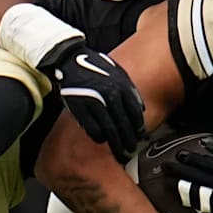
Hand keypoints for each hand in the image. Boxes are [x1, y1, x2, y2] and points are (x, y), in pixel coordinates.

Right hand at [52, 44, 144, 161]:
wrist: (71, 60)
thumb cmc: (96, 67)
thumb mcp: (117, 73)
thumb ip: (130, 90)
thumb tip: (141, 108)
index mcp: (122, 86)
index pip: (135, 113)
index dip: (138, 127)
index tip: (140, 135)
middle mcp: (110, 96)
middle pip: (124, 125)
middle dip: (129, 140)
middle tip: (131, 148)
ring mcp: (95, 103)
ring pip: (110, 131)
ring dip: (116, 144)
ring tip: (120, 152)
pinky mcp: (80, 109)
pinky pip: (93, 129)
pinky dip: (99, 138)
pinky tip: (102, 141)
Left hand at [161, 136, 212, 212]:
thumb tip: (205, 143)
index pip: (208, 164)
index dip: (192, 160)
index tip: (178, 155)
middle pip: (201, 181)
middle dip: (181, 174)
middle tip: (165, 168)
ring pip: (204, 197)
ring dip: (185, 191)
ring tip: (172, 185)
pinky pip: (212, 208)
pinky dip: (198, 203)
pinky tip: (186, 199)